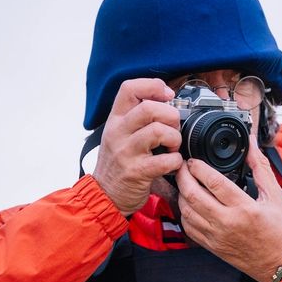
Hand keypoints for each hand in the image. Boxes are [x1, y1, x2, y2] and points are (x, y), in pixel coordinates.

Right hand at [93, 79, 182, 214]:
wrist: (105, 195)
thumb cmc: (118, 164)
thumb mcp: (119, 134)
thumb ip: (136, 117)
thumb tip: (166, 100)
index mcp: (115, 119)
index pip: (129, 88)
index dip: (153, 86)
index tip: (167, 95)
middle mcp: (118, 132)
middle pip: (149, 108)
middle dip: (170, 115)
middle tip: (173, 128)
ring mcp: (126, 152)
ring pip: (158, 130)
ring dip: (174, 138)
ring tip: (172, 147)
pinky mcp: (136, 172)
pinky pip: (165, 160)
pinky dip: (175, 161)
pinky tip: (171, 164)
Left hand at [176, 135, 281, 281]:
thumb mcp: (275, 195)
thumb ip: (260, 167)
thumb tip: (251, 144)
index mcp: (244, 208)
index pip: (213, 182)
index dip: (198, 167)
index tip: (193, 159)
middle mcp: (227, 223)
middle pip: (193, 195)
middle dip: (183, 177)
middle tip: (183, 167)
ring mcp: (216, 237)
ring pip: (186, 211)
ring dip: (181, 194)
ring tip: (185, 183)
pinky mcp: (212, 247)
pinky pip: (189, 228)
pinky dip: (184, 213)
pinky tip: (189, 204)